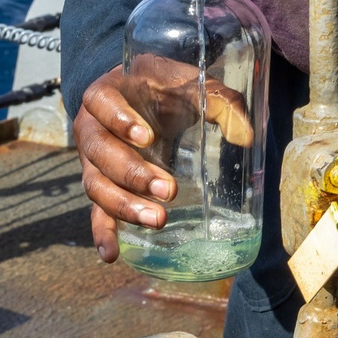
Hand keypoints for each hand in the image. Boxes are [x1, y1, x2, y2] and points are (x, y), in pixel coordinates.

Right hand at [74, 61, 251, 261]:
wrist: (141, 93)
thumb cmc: (165, 87)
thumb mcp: (190, 84)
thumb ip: (221, 102)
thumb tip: (246, 137)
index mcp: (108, 92)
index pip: (101, 102)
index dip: (119, 119)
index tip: (147, 136)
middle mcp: (91, 126)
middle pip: (100, 151)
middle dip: (133, 173)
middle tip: (168, 189)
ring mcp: (91, 159)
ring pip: (96, 184)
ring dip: (124, 205)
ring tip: (157, 220)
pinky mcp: (100, 184)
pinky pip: (95, 211)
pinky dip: (102, 233)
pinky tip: (112, 254)